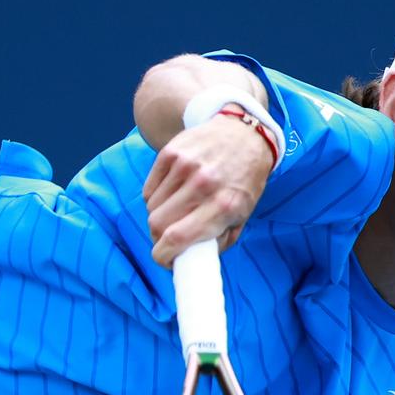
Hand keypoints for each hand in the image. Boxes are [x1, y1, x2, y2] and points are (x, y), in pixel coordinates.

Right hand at [143, 112, 273, 267]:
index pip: (178, 238)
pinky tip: (171, 196)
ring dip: (159, 217)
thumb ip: (219, 241)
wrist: (244, 134)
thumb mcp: (242, 216)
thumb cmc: (244, 181)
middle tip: (167, 239)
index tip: (164, 260)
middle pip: (157, 224)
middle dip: (158, 238)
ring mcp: (184, 166)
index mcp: (223, 206)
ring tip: (175, 213)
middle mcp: (203, 185)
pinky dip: (155, 199)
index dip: (163, 255)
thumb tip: (191, 260)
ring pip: (151, 207)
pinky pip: (149, 189)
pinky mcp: (171, 153)